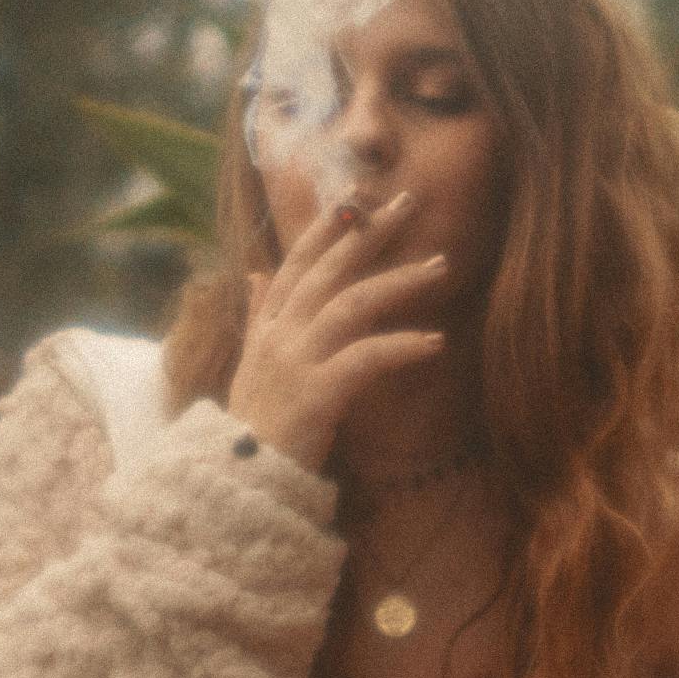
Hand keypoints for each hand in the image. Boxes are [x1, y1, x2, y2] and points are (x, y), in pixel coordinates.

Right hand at [227, 188, 449, 473]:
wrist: (238, 480)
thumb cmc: (255, 425)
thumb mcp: (251, 363)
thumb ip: (259, 316)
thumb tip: (258, 272)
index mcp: (269, 326)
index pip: (297, 263)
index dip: (325, 228)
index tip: (355, 197)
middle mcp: (280, 335)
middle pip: (329, 271)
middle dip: (369, 233)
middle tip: (409, 202)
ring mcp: (297, 362)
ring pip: (352, 304)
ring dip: (398, 281)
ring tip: (440, 267)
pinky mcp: (317, 393)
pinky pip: (366, 357)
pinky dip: (401, 346)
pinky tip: (435, 342)